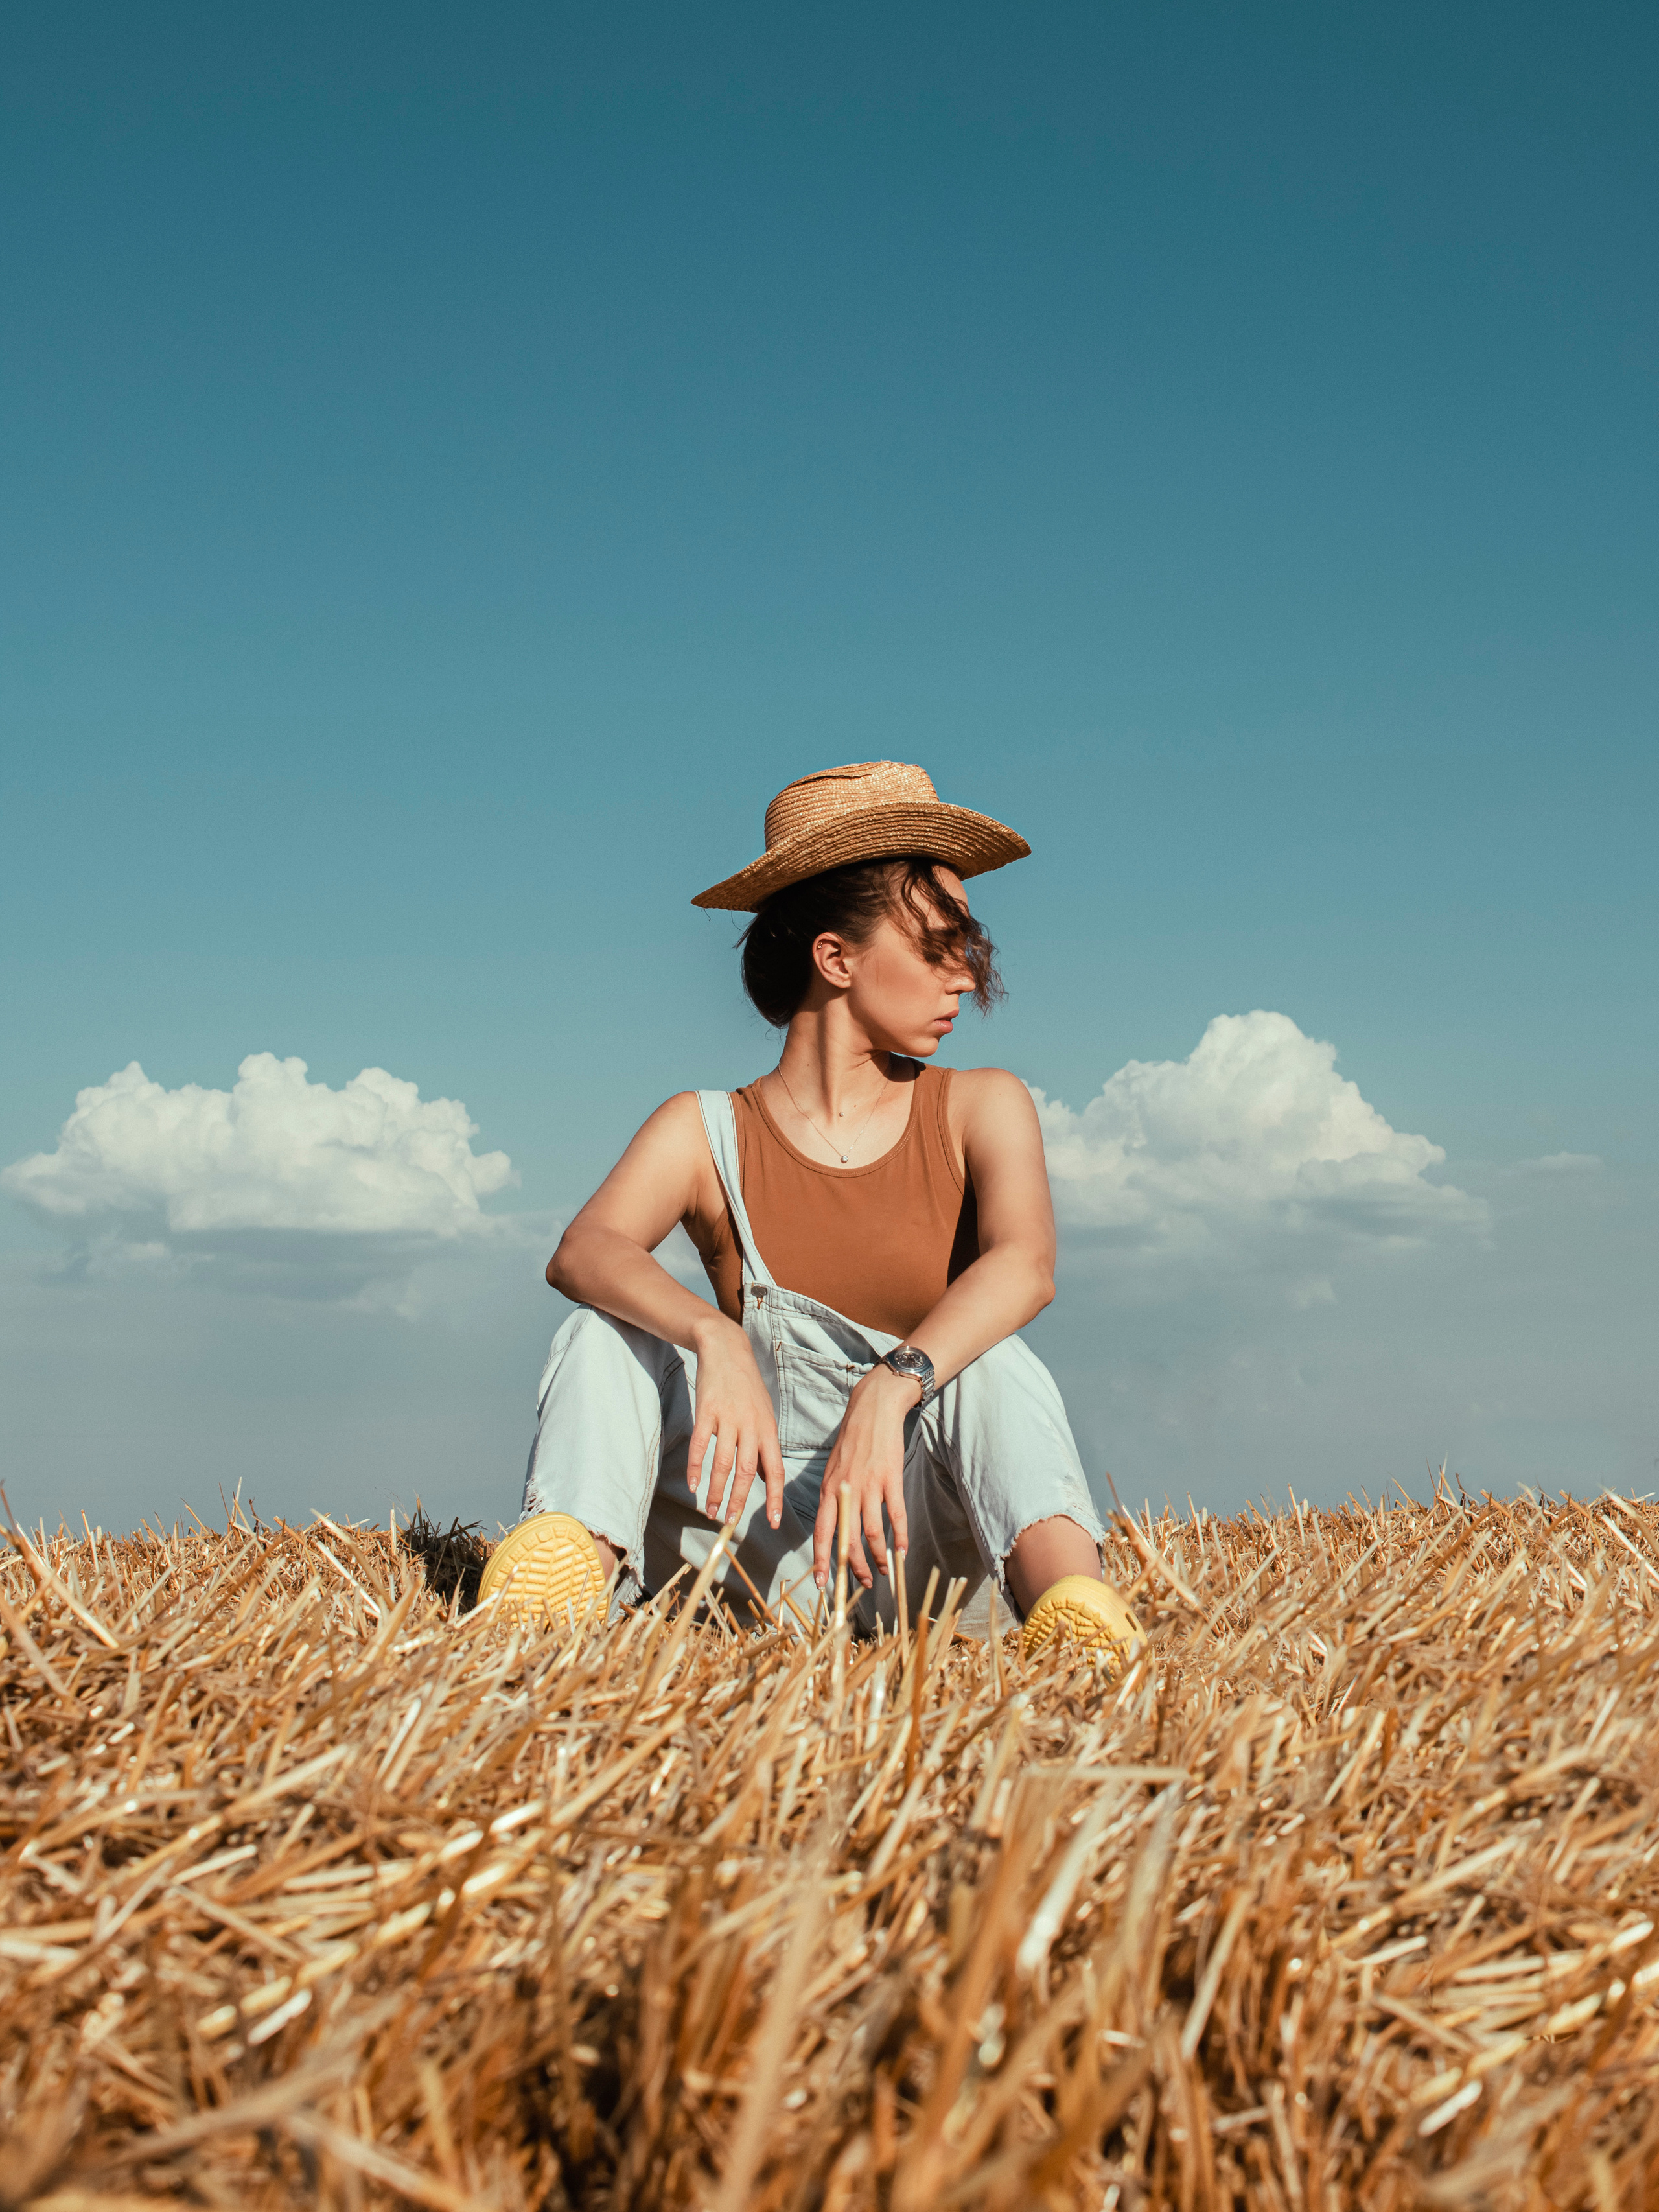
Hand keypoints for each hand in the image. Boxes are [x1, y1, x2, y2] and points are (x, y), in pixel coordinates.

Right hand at [686, 1318, 785, 1531]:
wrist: (727, 1349)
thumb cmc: (747, 1387)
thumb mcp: (764, 1415)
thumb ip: (764, 1447)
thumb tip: (765, 1478)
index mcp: (768, 1430)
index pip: (776, 1470)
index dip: (775, 1497)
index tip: (773, 1521)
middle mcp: (751, 1426)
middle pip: (748, 1472)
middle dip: (740, 1501)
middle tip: (732, 1523)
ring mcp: (728, 1418)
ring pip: (724, 1463)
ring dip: (716, 1490)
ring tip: (711, 1511)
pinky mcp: (707, 1411)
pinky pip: (701, 1444)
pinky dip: (696, 1467)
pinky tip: (693, 1484)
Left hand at [812, 1364, 917, 1590]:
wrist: (873, 1409)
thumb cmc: (852, 1440)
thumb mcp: (833, 1468)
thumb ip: (833, 1496)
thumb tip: (833, 1525)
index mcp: (828, 1489)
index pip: (822, 1532)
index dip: (822, 1560)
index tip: (824, 1583)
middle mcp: (846, 1490)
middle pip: (847, 1539)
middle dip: (854, 1567)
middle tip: (862, 1584)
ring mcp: (869, 1485)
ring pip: (871, 1533)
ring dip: (878, 1557)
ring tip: (884, 1571)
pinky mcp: (891, 1479)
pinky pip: (895, 1516)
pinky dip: (899, 1537)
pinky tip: (902, 1551)